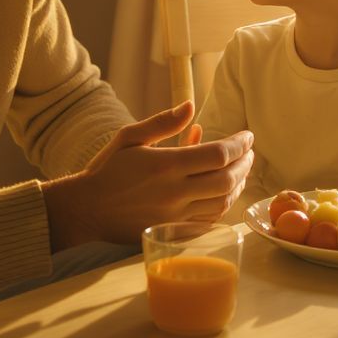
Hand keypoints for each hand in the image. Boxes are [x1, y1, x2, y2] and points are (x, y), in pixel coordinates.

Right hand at [43, 102, 253, 248]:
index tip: (248, 136)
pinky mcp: (173, 232)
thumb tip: (190, 105)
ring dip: (238, 185)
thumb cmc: (107, 169)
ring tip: (241, 170)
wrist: (87, 209)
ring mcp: (175, 216)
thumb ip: (163, 122)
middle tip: (250, 153)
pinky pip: (209, 221)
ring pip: (222, 203)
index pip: (218, 154)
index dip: (239, 144)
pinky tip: (224, 192)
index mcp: (166, 165)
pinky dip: (223, 205)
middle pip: (227, 180)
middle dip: (245, 164)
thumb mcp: (130, 137)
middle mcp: (174, 193)